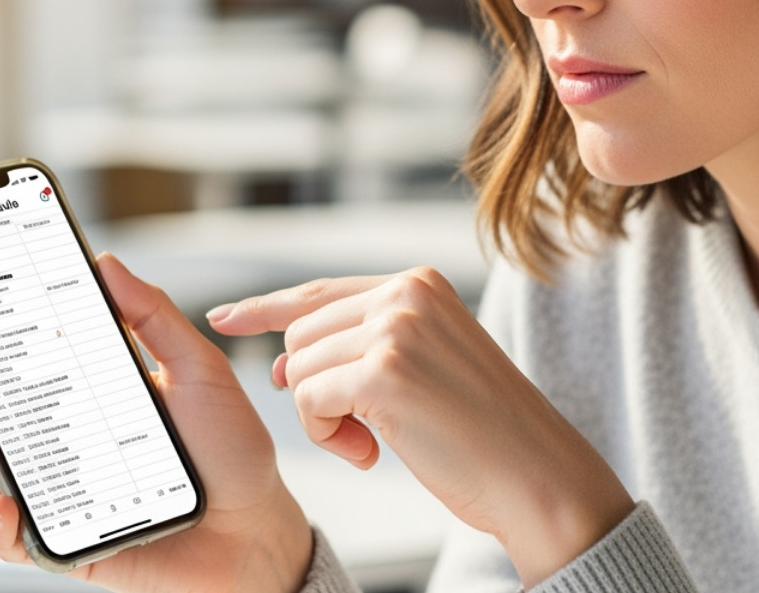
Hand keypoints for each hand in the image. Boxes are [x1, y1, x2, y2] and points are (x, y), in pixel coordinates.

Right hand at [0, 253, 312, 592]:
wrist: (257, 528)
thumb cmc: (230, 449)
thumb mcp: (198, 370)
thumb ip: (154, 317)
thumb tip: (106, 262)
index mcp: (85, 395)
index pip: (16, 367)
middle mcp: (61, 443)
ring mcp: (58, 494)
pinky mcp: (65, 544)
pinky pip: (12, 541)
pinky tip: (7, 507)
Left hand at [208, 267, 632, 587]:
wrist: (534, 474)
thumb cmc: (482, 435)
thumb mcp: (423, 369)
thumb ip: (359, 351)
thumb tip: (280, 367)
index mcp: (420, 284)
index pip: (320, 292)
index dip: (266, 308)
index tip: (224, 318)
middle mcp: (407, 293)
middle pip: (302, 334)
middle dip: (313, 389)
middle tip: (358, 430)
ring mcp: (397, 328)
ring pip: (300, 368)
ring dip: (322, 418)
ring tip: (374, 441)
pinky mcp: (385, 371)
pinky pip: (310, 400)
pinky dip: (325, 435)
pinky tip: (370, 452)